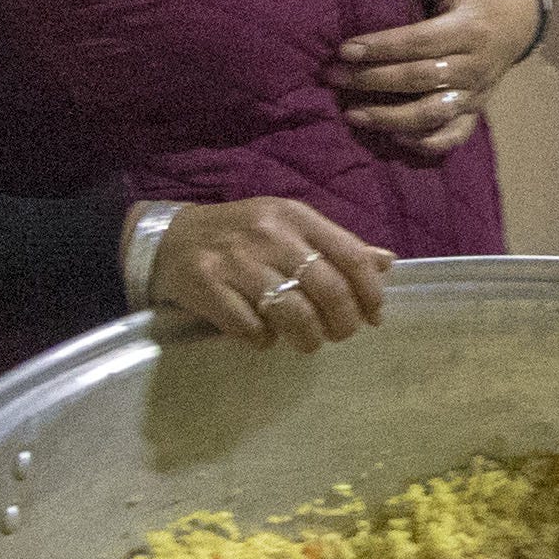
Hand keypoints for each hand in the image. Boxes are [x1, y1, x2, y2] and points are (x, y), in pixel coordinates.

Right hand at [151, 198, 390, 350]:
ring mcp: (237, 260)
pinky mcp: (208, 286)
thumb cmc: (242, 236)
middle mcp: (270, 234)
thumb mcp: (290, 228)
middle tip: (339, 335)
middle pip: (327, 289)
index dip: (369, 292)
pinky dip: (264, 340)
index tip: (374, 316)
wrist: (171, 239)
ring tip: (307, 342)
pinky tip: (263, 335)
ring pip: (293, 312)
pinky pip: (252, 328)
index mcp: (296, 216)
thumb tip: (387, 263)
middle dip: (342, 322)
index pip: (350, 255)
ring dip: (308, 337)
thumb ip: (335, 246)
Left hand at [338, 0, 543, 154]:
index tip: (345, 49)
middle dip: (372, 80)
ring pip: (433, 114)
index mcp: (469, 30)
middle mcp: (473, 65)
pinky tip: (394, 139)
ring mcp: (475, 93)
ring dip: (391, 118)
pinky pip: (454, 135)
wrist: (520, 22)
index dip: (381, 47)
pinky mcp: (476, 110)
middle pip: (419, 79)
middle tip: (333, 77)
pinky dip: (426, 143)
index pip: (419, 42)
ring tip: (353, 114)